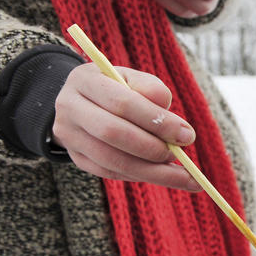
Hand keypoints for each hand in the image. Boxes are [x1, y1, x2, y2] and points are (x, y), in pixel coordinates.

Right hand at [52, 62, 199, 190]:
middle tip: (181, 155)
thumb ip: (154, 91)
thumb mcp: (135, 79)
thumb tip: (175, 125)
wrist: (86, 101)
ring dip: (152, 171)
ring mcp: (69, 136)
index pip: (122, 103)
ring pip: (112, 160)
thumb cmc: (119, 88)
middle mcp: (69, 108)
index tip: (187, 134)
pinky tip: (165, 176)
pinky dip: (141, 176)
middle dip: (153, 147)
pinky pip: (111, 173)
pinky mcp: (77, 158)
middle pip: (113, 133)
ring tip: (184, 176)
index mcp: (84, 81)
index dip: (157, 121)